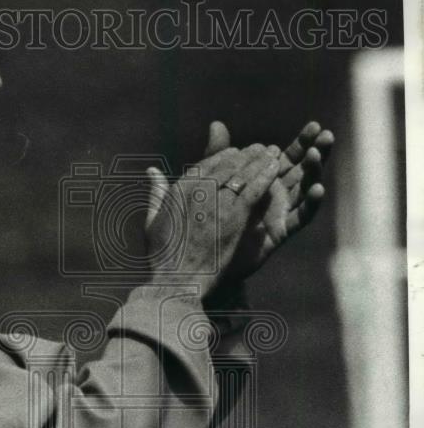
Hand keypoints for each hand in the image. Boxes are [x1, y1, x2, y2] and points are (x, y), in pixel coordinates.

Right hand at [145, 133, 279, 295]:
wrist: (178, 279)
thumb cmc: (164, 256)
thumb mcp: (153, 220)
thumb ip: (156, 192)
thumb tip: (151, 171)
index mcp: (179, 189)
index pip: (207, 163)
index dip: (224, 155)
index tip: (237, 153)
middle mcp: (197, 190)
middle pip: (227, 163)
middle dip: (246, 154)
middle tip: (261, 149)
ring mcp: (217, 201)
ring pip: (243, 172)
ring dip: (260, 160)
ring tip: (272, 153)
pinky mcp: (234, 215)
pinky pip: (254, 188)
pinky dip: (266, 176)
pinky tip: (276, 169)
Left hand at [203, 120, 330, 280]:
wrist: (201, 256)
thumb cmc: (206, 217)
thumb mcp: (210, 181)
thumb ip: (217, 154)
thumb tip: (217, 124)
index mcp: (265, 179)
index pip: (289, 156)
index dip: (302, 141)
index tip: (313, 126)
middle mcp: (277, 194)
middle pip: (303, 170)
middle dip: (316, 151)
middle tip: (325, 135)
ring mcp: (281, 212)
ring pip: (305, 189)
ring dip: (314, 172)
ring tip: (316, 155)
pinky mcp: (281, 231)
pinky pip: (300, 217)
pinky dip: (311, 204)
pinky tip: (317, 189)